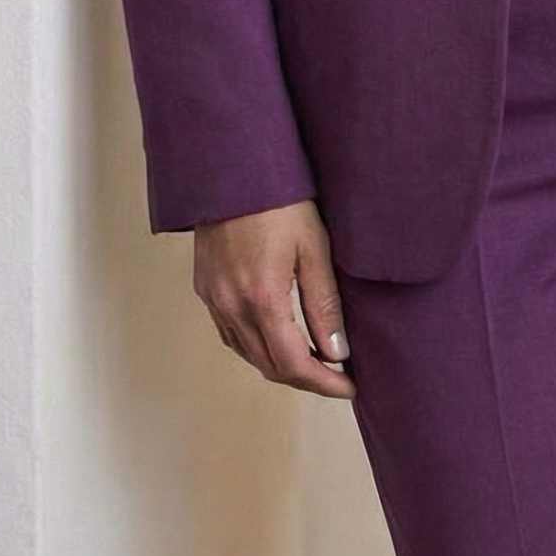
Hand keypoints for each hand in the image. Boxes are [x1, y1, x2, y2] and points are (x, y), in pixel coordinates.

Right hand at [193, 199, 354, 396]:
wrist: (232, 168)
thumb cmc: (280, 200)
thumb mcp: (314, 247)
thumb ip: (324, 304)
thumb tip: (338, 353)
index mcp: (262, 300)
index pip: (294, 364)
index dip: (324, 383)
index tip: (350, 387)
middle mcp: (231, 307)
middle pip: (269, 366)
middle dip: (305, 378)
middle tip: (337, 376)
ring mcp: (213, 299)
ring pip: (247, 354)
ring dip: (280, 364)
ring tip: (313, 359)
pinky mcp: (205, 288)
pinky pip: (230, 334)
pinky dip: (255, 346)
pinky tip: (275, 337)